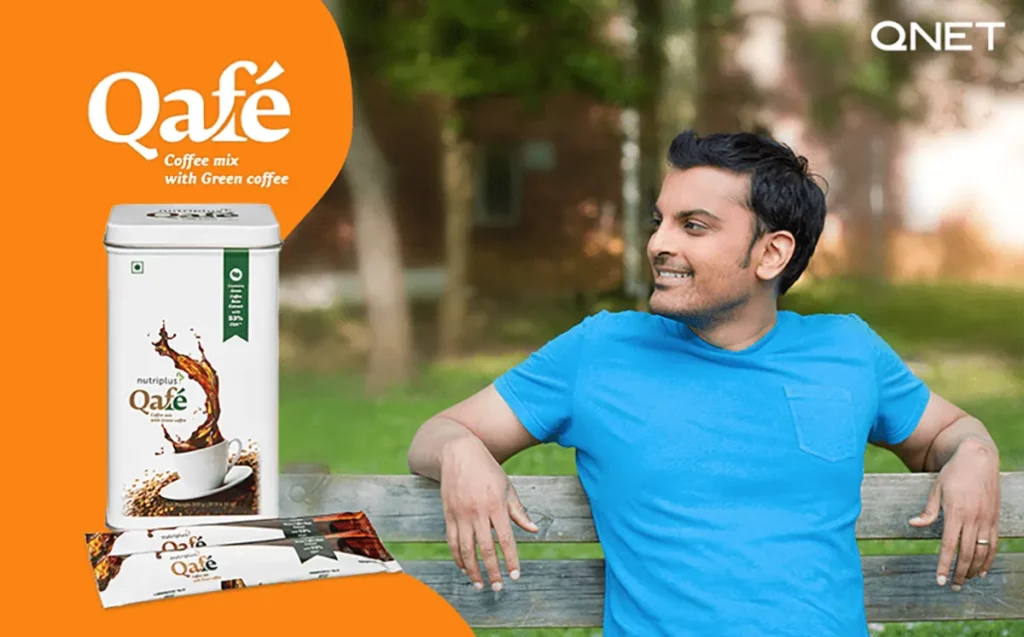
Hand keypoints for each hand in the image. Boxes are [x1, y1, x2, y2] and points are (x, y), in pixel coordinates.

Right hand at [439, 435, 538, 591]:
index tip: (515, 575)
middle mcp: (477, 512)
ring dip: (472, 570)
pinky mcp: (448, 514)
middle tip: (498, 587)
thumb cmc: (487, 470)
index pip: (505, 539)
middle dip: (492, 571)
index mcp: (496, 505)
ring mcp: (460, 514)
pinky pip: (452, 542)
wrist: (458, 453)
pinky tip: (463, 568)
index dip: (511, 559)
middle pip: (485, 549)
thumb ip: (518, 511)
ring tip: (479, 584)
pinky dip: (457, 558)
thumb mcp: (507, 487)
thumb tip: (533, 530)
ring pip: (465, 550)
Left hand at [909, 439, 1000, 590]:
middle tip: (952, 586)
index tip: (940, 580)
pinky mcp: (995, 519)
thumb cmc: (953, 473)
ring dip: (974, 569)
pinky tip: (983, 570)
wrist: (978, 459)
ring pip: (982, 552)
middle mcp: (974, 519)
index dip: (945, 565)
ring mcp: (987, 520)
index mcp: (956, 512)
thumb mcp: (936, 489)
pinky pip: (994, 544)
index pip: (949, 546)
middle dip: (959, 573)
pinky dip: (989, 559)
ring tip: (965, 581)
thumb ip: (928, 511)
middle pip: (967, 554)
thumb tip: (913, 525)